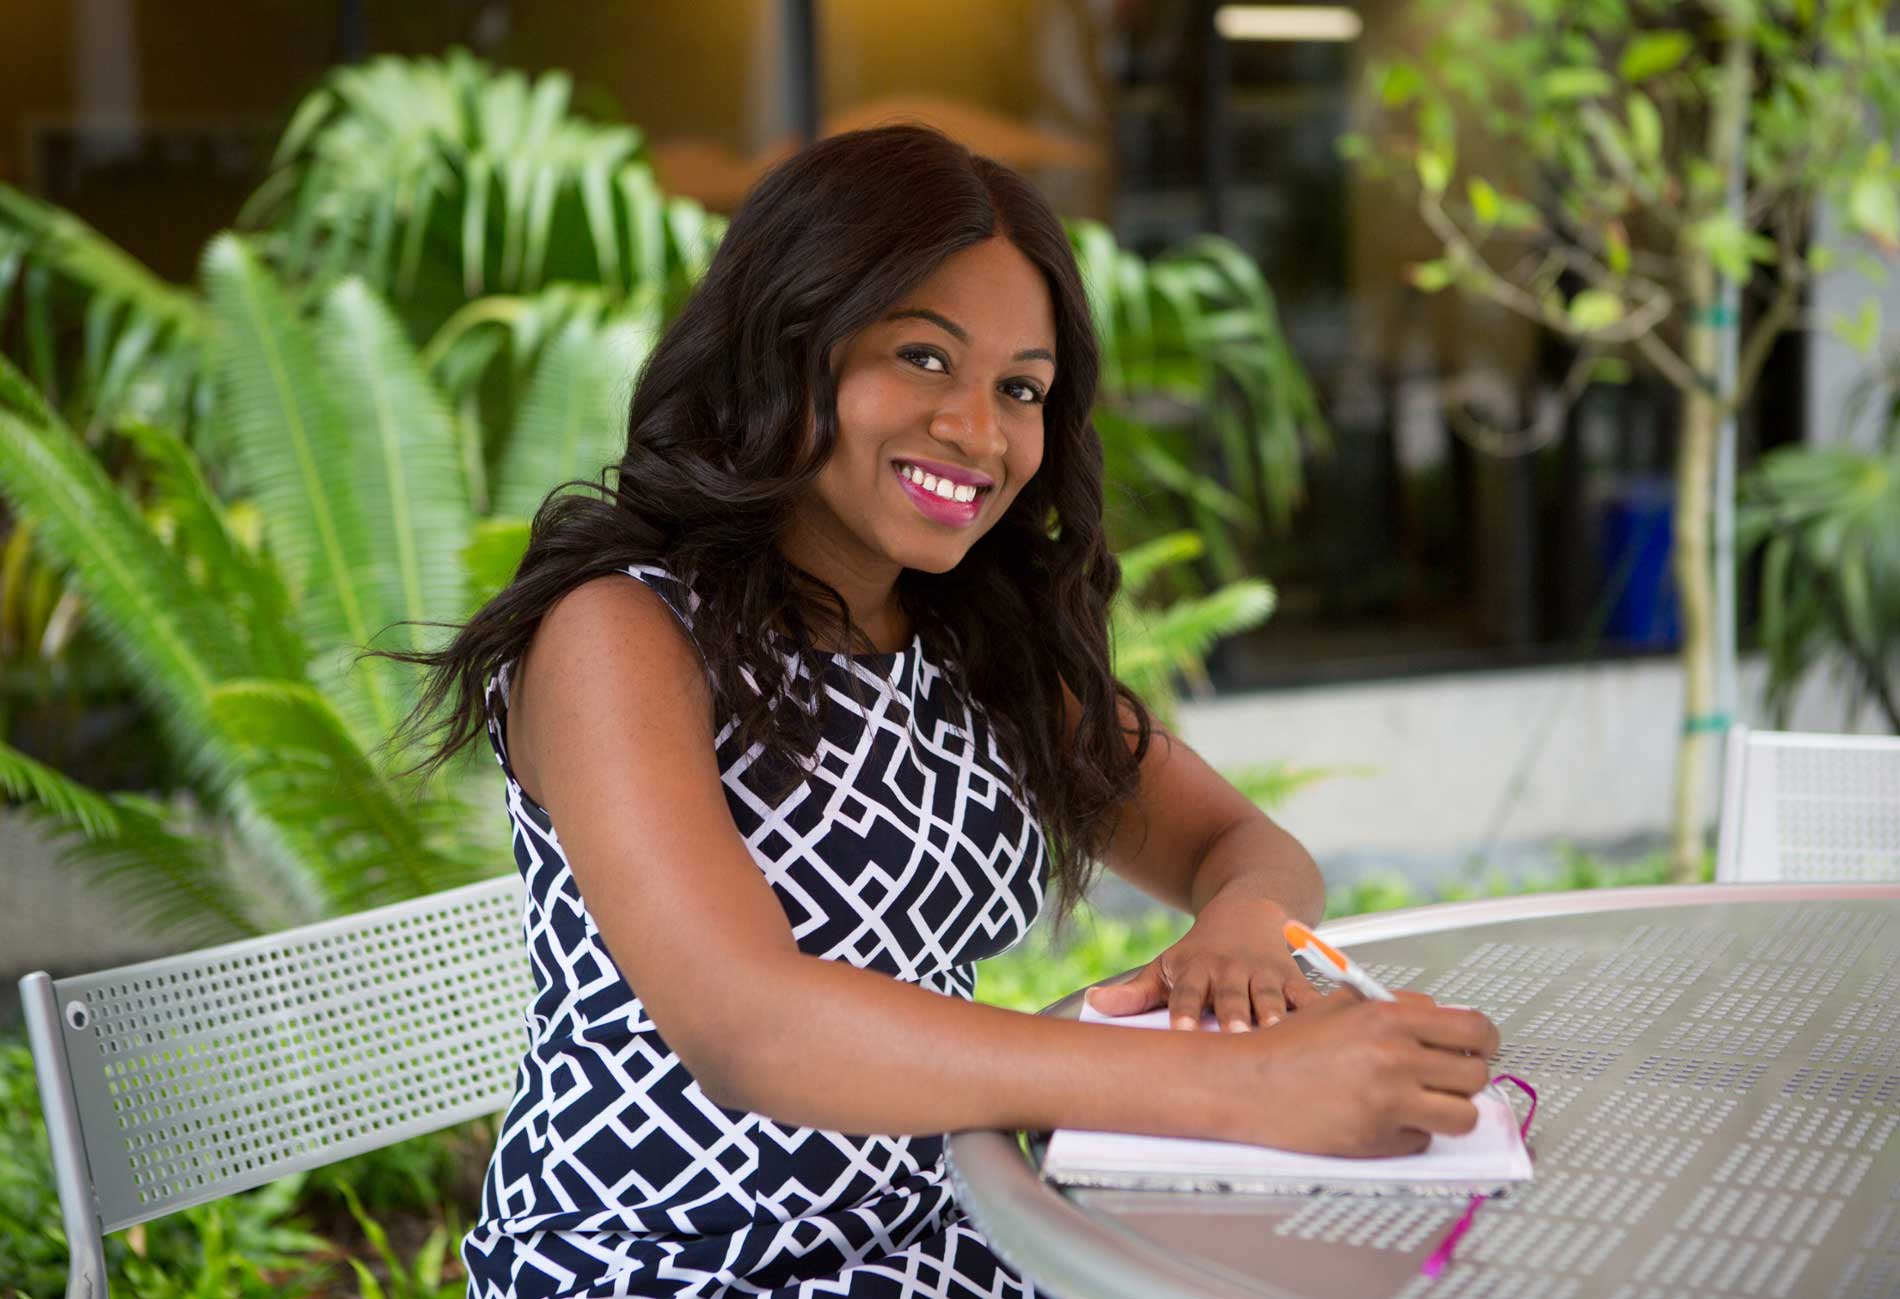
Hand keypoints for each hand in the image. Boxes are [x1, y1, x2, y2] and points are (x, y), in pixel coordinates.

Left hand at [1083, 890, 1319, 1031]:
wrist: (1248, 908)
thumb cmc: (1202, 950)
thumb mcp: (1166, 965)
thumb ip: (1134, 992)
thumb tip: (1093, 1004)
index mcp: (1196, 971)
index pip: (1186, 994)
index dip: (1183, 1012)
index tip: (1181, 1031)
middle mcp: (1230, 971)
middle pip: (1230, 996)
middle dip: (1233, 1015)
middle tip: (1236, 1034)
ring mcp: (1264, 973)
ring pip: (1269, 994)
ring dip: (1273, 1012)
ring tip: (1276, 1029)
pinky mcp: (1293, 977)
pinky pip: (1307, 994)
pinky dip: (1317, 1008)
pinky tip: (1326, 1023)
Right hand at [1217, 992, 1501, 1156]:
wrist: (1245, 1084)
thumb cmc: (1289, 1045)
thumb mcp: (1342, 1004)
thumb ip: (1396, 1005)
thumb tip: (1443, 1016)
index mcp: (1389, 1017)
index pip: (1475, 1028)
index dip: (1484, 1040)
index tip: (1479, 1047)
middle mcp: (1395, 1058)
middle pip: (1476, 1074)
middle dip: (1465, 1076)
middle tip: (1445, 1076)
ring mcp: (1389, 1103)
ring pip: (1463, 1115)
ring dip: (1449, 1110)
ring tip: (1422, 1101)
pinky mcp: (1378, 1140)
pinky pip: (1424, 1140)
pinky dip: (1411, 1132)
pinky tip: (1381, 1117)